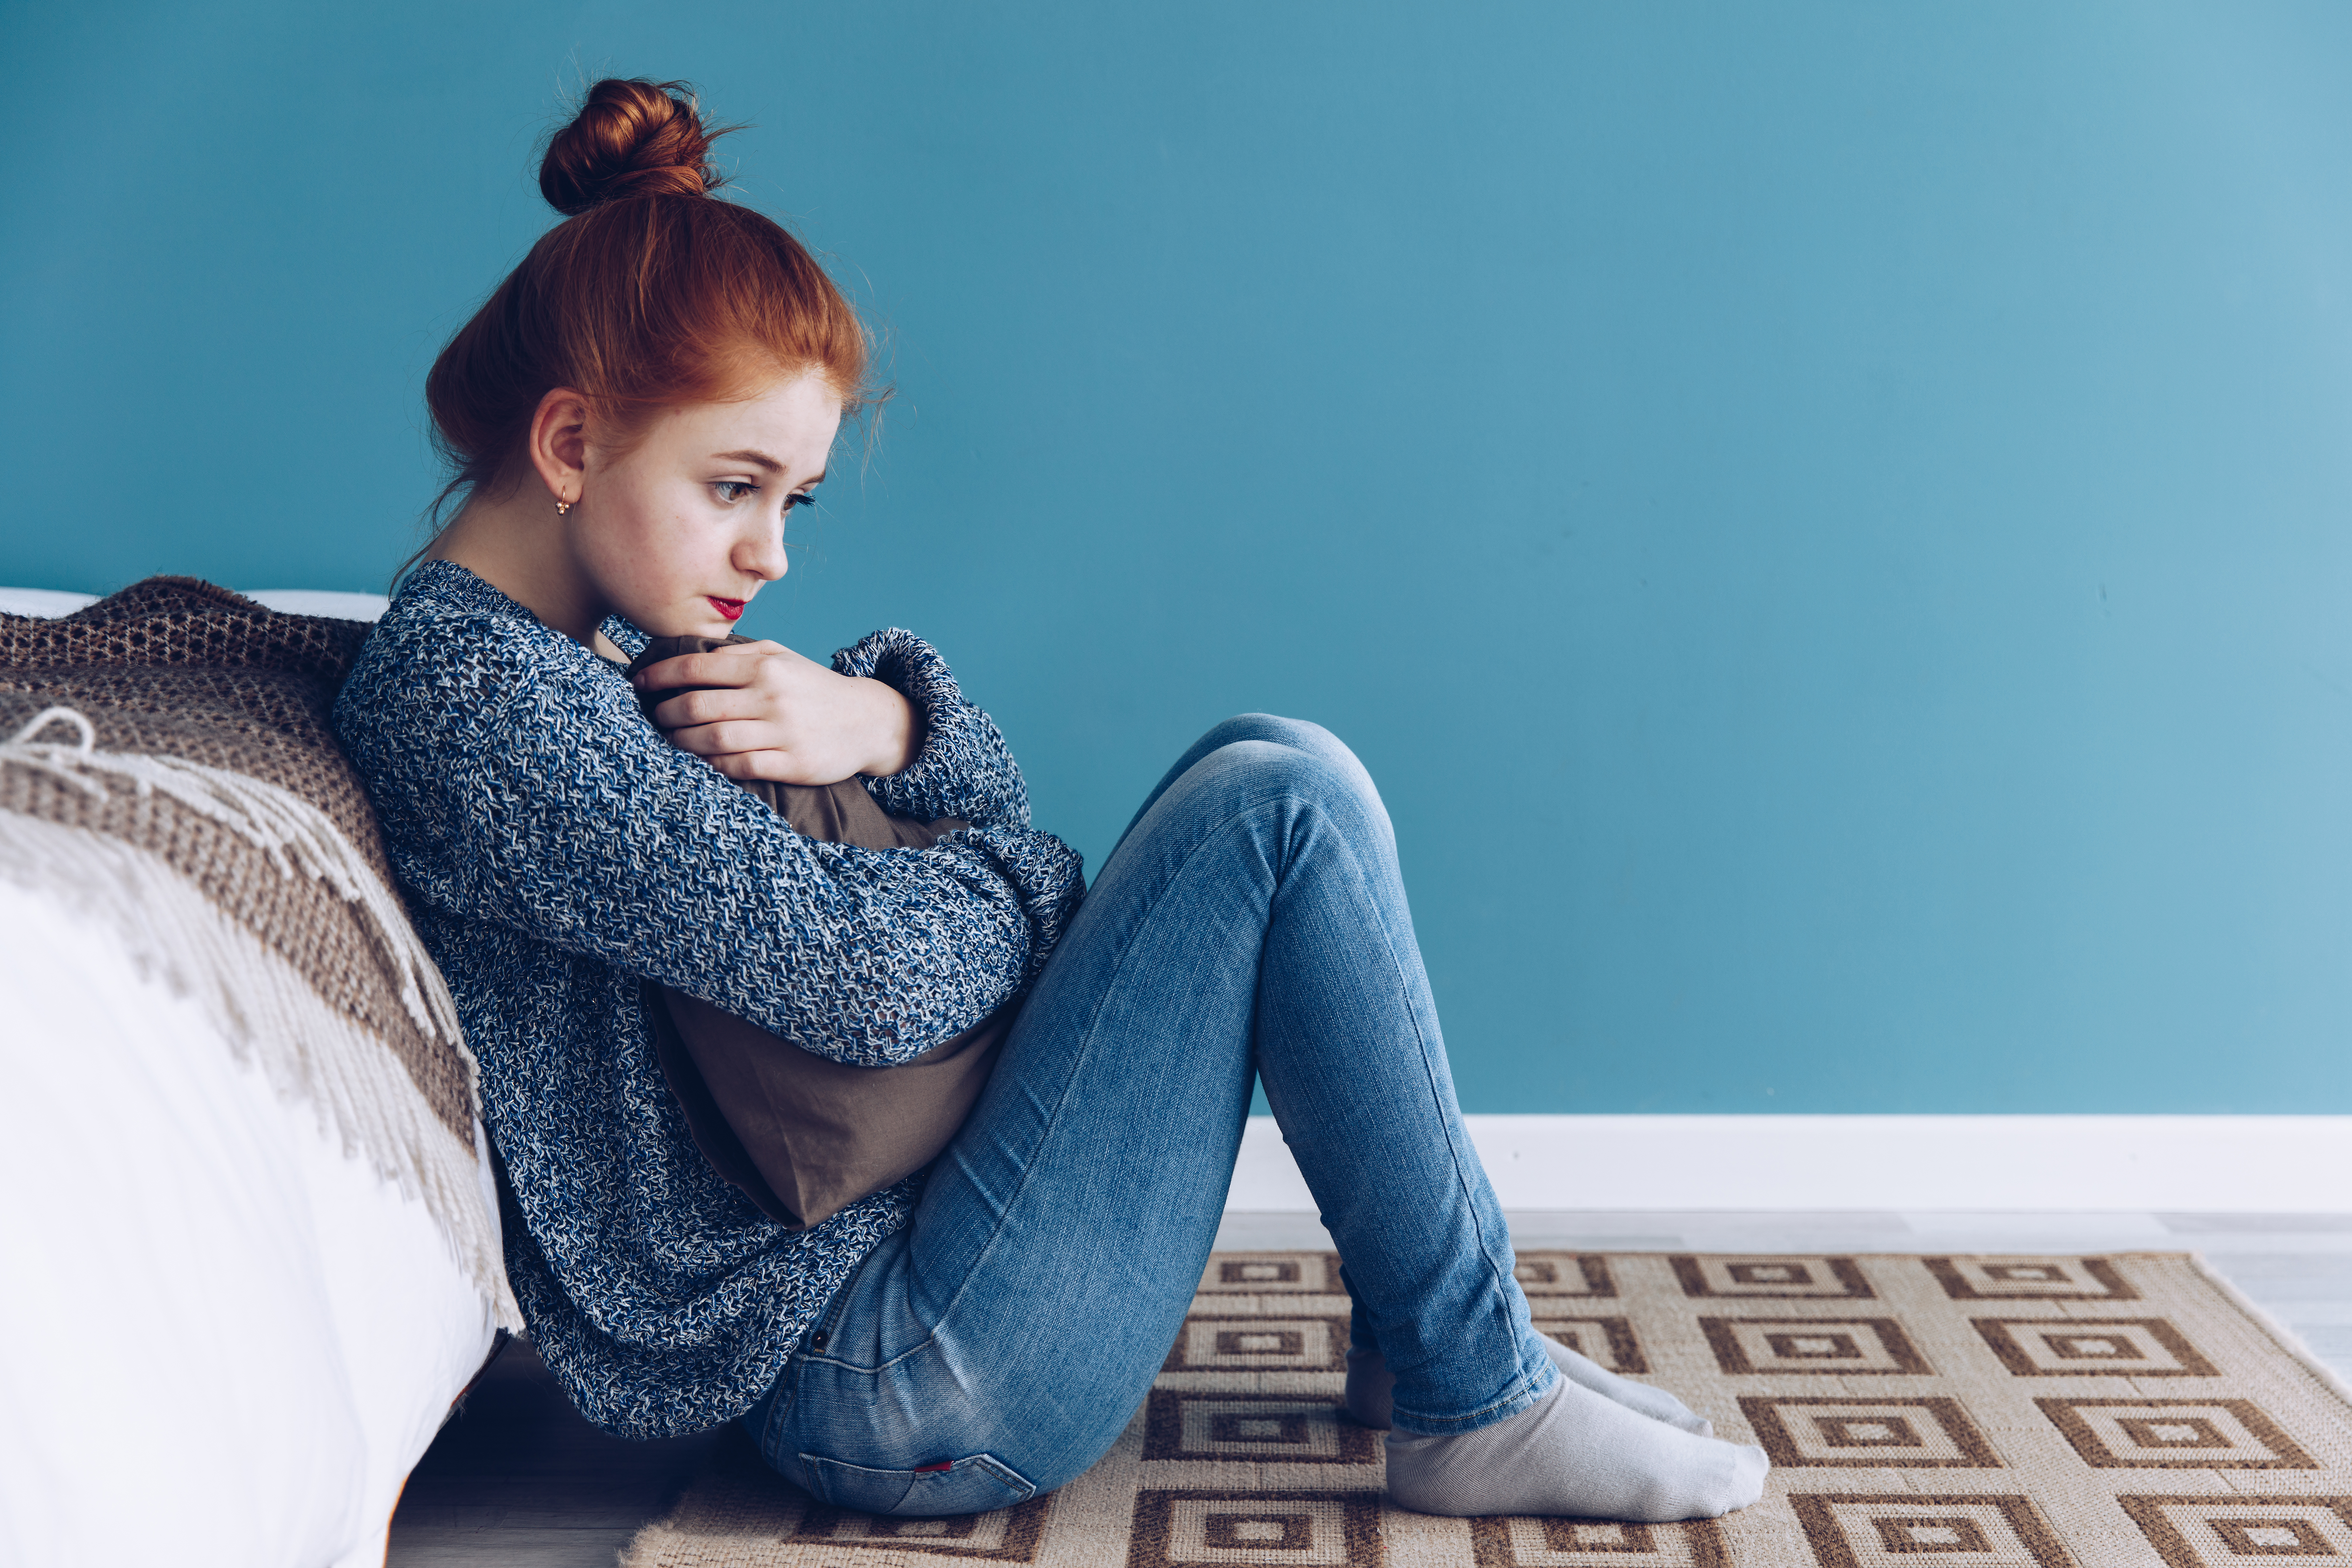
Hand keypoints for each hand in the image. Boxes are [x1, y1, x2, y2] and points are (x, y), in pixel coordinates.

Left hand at [634, 641, 916, 784]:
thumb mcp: (783, 657)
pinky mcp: (792, 763)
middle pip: (697, 705)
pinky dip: (712, 765)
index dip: (659, 676)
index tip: (639, 683)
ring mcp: (782, 732)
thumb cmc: (815, 688)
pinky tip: (701, 761)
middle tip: (655, 716)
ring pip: (712, 738)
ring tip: (672, 739)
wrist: (867, 721)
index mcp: (765, 666)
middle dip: (665, 713)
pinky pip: (738, 766)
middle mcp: (771, 696)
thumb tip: (697, 656)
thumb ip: (741, 655)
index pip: (697, 667)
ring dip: (682, 741)